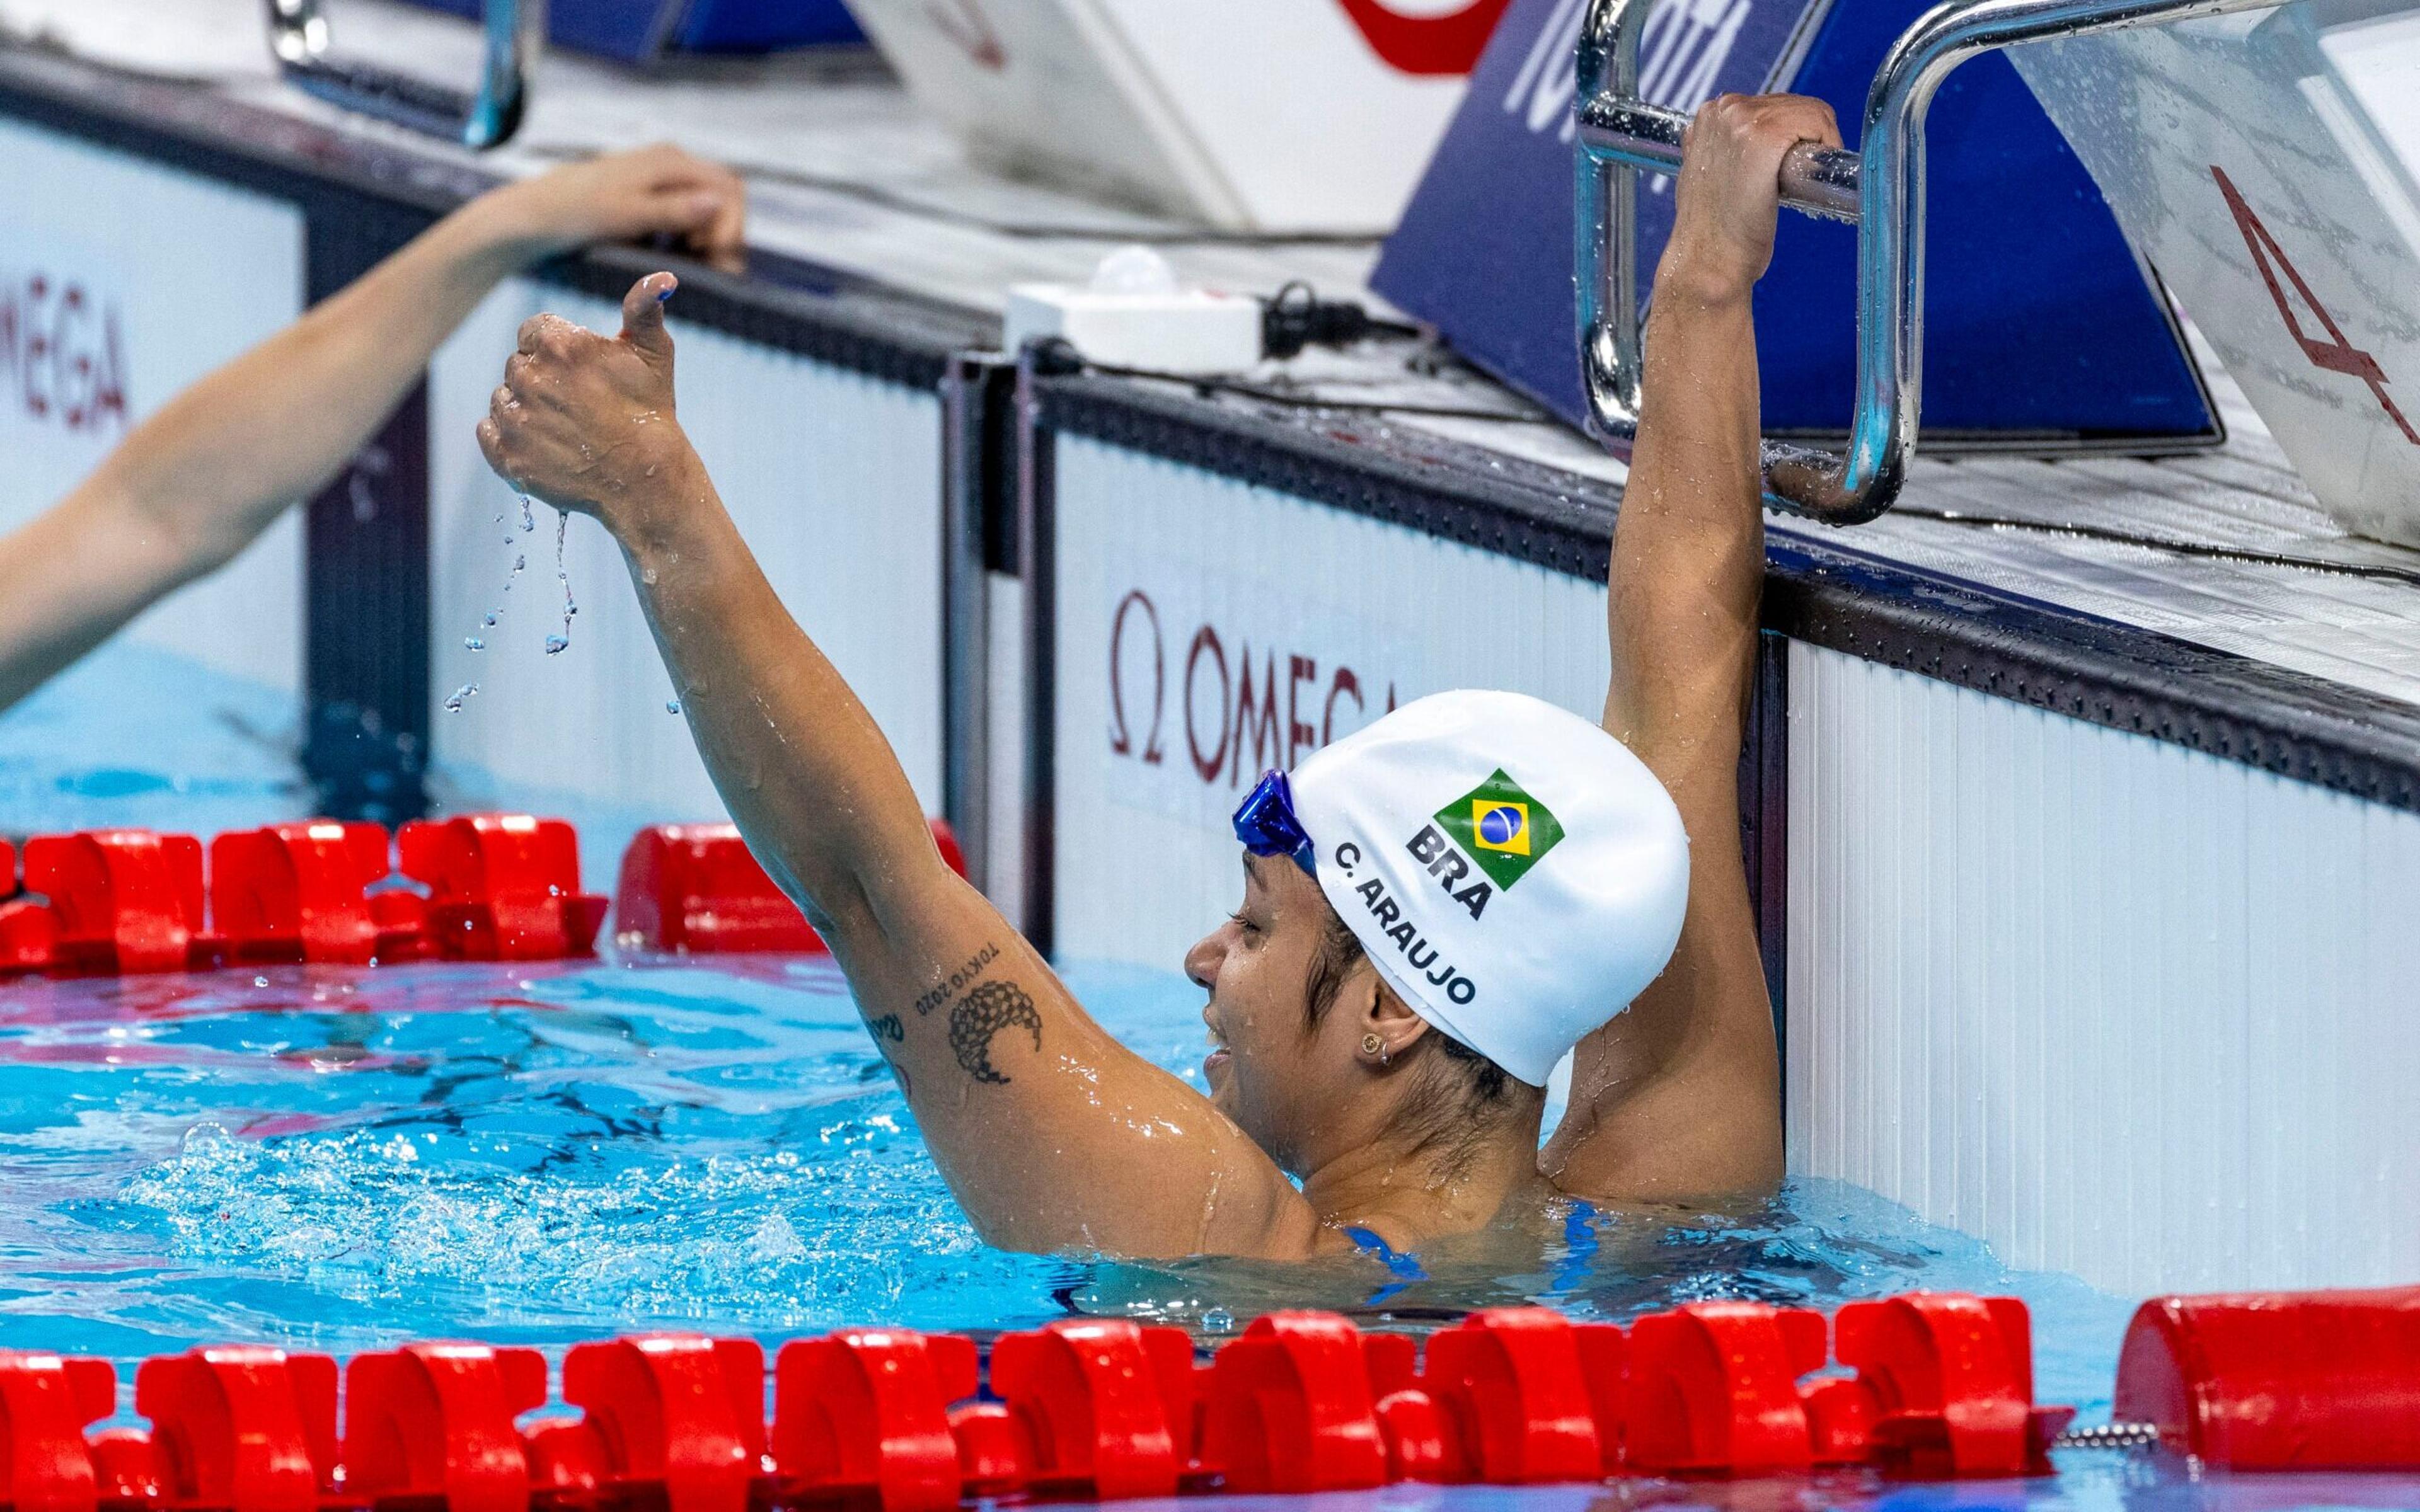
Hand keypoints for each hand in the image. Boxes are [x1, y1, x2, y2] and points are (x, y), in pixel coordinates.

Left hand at [471, 144, 746, 271]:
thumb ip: (673, 209)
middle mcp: (672, 162)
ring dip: (711, 238)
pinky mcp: (652, 194)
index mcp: (670, 161)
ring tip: (696, 266)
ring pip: (709, 207)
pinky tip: (676, 255)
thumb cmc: (575, 213)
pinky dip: (692, 237)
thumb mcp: (626, 215)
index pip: (729, 188)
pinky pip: (689, 213)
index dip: (732, 226)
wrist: (534, 214)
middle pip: (725, 197)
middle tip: (712, 270)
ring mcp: (662, 177)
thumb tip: (716, 202)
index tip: (715, 258)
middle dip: (726, 234)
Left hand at [477, 273, 690, 534]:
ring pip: (502, 397)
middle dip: (541, 379)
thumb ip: (645, 307)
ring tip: (563, 427)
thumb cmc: (651, 412)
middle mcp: (529, 377)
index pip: (533, 331)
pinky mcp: (507, 455)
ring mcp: (516, 419)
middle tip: (577, 404)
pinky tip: (541, 443)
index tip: (580, 372)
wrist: (646, 480)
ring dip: (524, 408)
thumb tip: (664, 276)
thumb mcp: (654, 353)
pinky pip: (487, 430)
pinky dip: (507, 436)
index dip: (557, 350)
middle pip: (517, 365)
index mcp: (560, 344)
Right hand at [1660, 93, 1840, 307]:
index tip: (1786, 166)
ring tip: (1795, 182)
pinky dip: (1827, 143)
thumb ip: (1726, 152)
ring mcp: (1743, 119)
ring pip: (1810, 111)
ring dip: (1817, 143)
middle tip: (1792, 180)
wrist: (1709, 262)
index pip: (1771, 106)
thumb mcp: (1710, 177)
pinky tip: (1808, 176)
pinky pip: (1817, 120)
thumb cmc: (1714, 232)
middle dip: (1804, 138)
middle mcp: (1723, 110)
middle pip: (1793, 104)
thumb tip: (1750, 151)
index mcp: (1709, 116)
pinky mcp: (1766, 135)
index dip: (1790, 135)